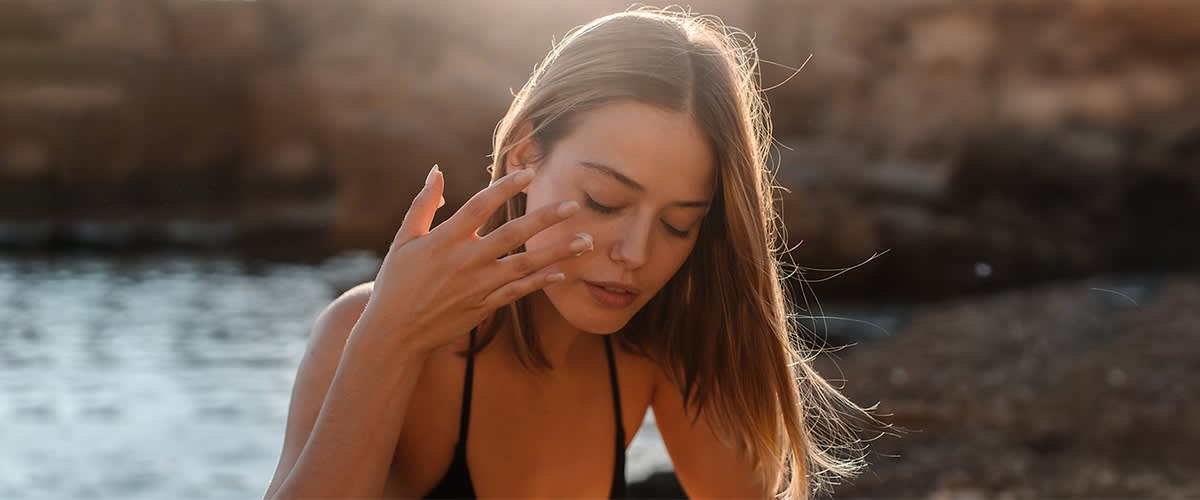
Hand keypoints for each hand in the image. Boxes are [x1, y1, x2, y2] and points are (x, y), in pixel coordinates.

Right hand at [353, 165, 592, 355]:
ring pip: (525, 265)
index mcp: (444, 240)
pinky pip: (519, 292)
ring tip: (585, 240)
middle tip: (573, 204)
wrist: (395, 332)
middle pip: (512, 234)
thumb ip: (423, 204)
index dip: (505, 188)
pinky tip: (564, 271)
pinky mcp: (485, 306)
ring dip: (557, 252)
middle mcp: (465, 261)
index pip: (480, 206)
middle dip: (544, 218)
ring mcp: (478, 286)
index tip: (530, 173)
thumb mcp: (404, 239)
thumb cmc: (397, 282)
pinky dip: (541, 281)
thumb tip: (437, 171)